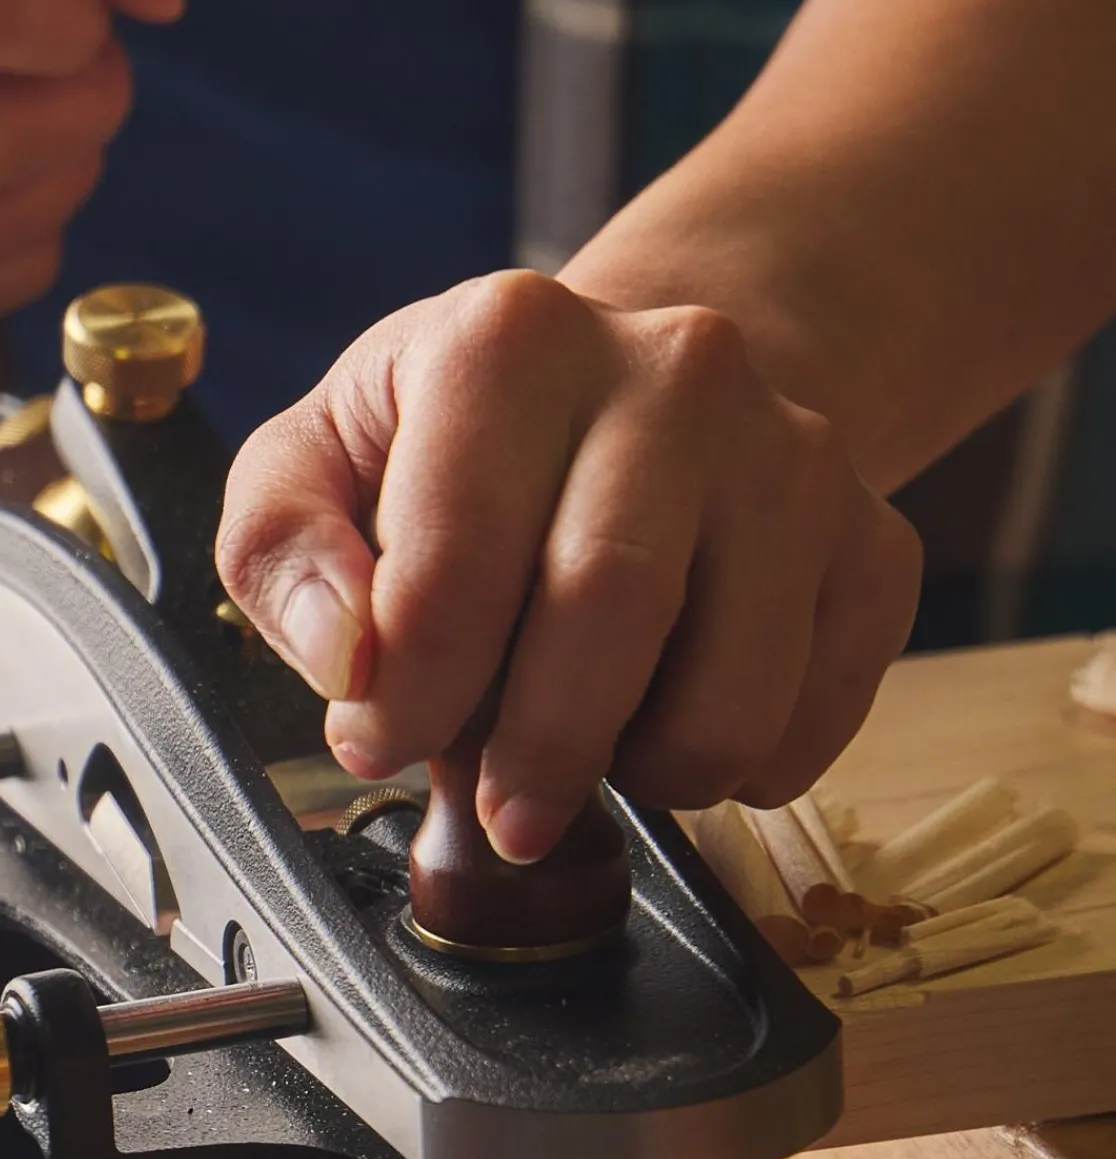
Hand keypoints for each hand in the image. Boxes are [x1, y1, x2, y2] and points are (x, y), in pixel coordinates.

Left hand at [214, 271, 921, 862]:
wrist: (642, 391)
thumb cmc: (456, 444)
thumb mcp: (316, 463)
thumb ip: (284, 555)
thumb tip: (347, 657)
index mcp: (510, 339)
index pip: (455, 555)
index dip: (410, 689)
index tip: (379, 746)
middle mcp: (673, 370)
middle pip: (610, 608)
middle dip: (537, 751)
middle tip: (498, 819)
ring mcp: (793, 454)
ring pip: (734, 686)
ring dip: (646, 770)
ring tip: (584, 757)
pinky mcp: (875, 538)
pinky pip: (819, 712)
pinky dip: (740, 768)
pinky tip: (670, 722)